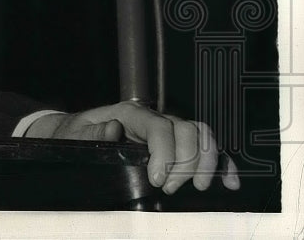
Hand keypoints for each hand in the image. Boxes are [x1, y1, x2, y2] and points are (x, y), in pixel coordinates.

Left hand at [26, 101, 239, 194]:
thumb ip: (92, 134)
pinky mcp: (176, 145)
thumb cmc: (76, 135)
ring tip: (197, 188)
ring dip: (206, 161)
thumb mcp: (75, 134)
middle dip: (186, 161)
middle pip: (187, 130)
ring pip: (201, 135)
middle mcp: (154, 118)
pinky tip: (229, 183)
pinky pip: (205, 149)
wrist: (75, 134)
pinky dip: (221, 163)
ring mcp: (168, 130)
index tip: (158, 181)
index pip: (159, 127)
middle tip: (170, 189)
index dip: (165, 153)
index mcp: (130, 113)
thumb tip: (114, 129)